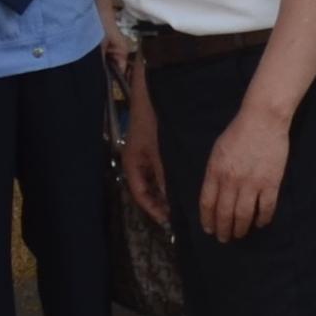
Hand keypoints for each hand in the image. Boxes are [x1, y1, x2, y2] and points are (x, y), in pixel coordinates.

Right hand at [119, 85, 169, 228]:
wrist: (150, 95)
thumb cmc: (152, 123)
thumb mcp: (159, 153)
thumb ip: (164, 176)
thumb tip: (171, 200)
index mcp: (132, 166)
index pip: (141, 196)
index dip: (154, 210)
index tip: (168, 221)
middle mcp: (136, 163)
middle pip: (147, 190)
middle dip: (160, 203)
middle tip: (179, 215)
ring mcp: (144, 156)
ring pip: (153, 181)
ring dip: (165, 191)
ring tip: (182, 201)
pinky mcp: (153, 148)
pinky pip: (159, 170)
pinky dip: (168, 178)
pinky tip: (182, 180)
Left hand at [196, 102, 295, 240]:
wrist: (263, 120)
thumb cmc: (238, 133)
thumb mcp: (217, 151)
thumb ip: (214, 173)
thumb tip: (214, 195)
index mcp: (215, 172)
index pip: (207, 203)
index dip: (207, 220)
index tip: (209, 229)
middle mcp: (231, 181)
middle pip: (224, 213)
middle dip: (223, 229)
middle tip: (224, 238)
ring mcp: (252, 183)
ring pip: (244, 215)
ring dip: (240, 229)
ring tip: (239, 235)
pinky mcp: (271, 183)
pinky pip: (266, 208)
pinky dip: (262, 219)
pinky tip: (259, 224)